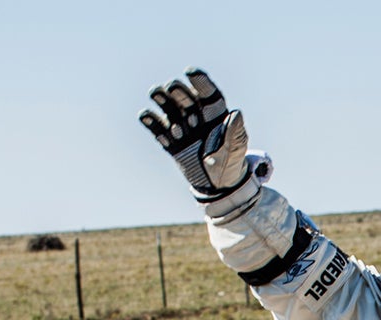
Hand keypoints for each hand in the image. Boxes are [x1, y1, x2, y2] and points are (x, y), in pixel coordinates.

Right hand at [138, 69, 254, 205]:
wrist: (218, 185)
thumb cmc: (231, 164)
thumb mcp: (236, 150)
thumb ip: (235, 133)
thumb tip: (236, 113)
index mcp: (216, 116)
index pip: (208, 95)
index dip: (201, 82)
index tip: (191, 72)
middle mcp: (197, 118)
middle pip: (186, 99)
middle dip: (179, 91)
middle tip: (172, 86)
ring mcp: (182, 129)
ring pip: (170, 109)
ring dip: (162, 100)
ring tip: (155, 93)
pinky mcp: (171, 142)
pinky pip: (158, 130)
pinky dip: (151, 122)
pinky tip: (144, 115)